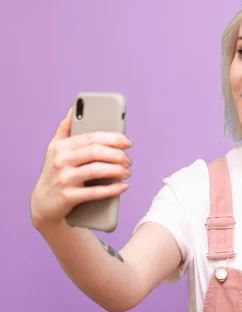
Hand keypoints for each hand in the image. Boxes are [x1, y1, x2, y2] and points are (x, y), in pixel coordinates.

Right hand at [30, 108, 132, 229]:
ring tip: (127, 172)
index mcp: (61, 146)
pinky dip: (112, 189)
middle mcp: (60, 160)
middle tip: (129, 160)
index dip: (113, 138)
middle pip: (95, 152)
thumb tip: (73, 107)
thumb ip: (64, 129)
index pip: (92, 137)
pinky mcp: (67, 197)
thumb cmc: (55, 173)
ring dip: (117, 170)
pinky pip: (94, 192)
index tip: (128, 142)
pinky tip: (123, 186)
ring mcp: (63, 179)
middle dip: (117, 155)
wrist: (42, 205)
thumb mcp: (54, 149)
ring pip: (96, 170)